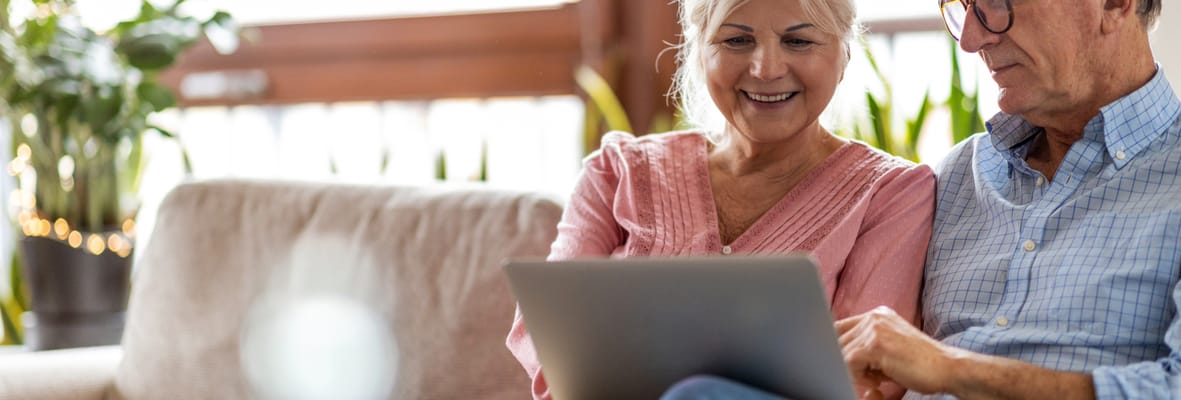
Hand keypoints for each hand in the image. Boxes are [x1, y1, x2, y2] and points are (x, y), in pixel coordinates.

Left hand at [836, 306, 957, 397]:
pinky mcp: (875, 344)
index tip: (843, 365)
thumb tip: (840, 355)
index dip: (837, 348)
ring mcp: (875, 328)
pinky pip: (849, 362)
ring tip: (877, 379)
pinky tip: (879, 381)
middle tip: (869, 377)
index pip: (840, 327)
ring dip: (854, 371)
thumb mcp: (890, 347)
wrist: (948, 368)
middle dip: (846, 362)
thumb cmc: (921, 364)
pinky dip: (859, 376)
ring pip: (841, 352)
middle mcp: (874, 317)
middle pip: (837, 339)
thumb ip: (867, 344)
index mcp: (878, 315)